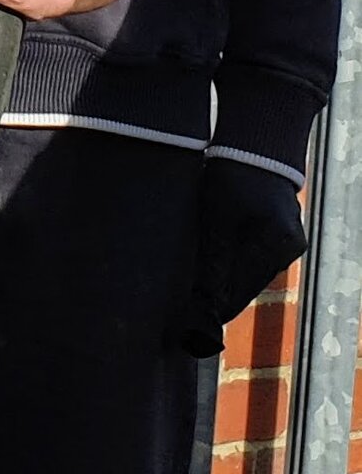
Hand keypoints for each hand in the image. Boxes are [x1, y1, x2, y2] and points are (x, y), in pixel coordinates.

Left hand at [176, 158, 307, 355]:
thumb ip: (213, 259)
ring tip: (193, 299)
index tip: (191, 326)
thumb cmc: (231, 177)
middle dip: (218, 300)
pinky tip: (211, 274)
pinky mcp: (279, 235)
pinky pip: (254, 261)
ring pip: (249, 275)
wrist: (255, 148)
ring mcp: (286, 243)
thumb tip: (203, 300)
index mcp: (274, 246)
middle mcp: (287, 250)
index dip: (215, 309)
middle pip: (246, 286)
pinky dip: (233, 269)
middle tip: (186, 315)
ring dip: (224, 285)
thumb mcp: (216, 218)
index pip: (241, 290)